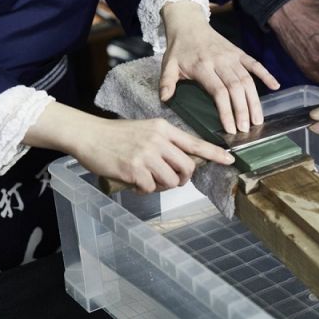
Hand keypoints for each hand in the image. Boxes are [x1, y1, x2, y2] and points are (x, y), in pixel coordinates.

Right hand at [24, 103, 234, 193]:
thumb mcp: (146, 130)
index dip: (214, 153)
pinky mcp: (134, 169)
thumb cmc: (116, 135)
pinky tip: (135, 182)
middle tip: (171, 180)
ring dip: (162, 186)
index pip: (195, 142)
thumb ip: (164, 143)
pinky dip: (145, 190)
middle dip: (183, 179)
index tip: (230, 160)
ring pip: (171, 180)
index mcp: (163, 129)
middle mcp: (158, 140)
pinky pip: (151, 188)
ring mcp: (146, 154)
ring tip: (148, 180)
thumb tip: (182, 164)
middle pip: (187, 167)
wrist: (88, 135)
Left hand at [160, 0, 279, 133]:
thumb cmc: (178, 49)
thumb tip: (164, 99)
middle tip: (247, 130)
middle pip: (236, 88)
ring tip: (258, 119)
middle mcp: (220, 61)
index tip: (231, 128)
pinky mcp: (239, 52)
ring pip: (247, 80)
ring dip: (254, 100)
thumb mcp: (168, 65)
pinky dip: (266, 74)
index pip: (218, 92)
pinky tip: (275, 86)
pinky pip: (255, 64)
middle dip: (243, 110)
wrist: (188, 24)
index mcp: (202, 67)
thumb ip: (166, 82)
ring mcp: (232, 56)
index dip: (227, 111)